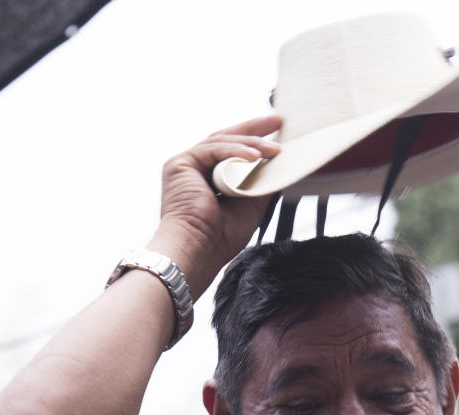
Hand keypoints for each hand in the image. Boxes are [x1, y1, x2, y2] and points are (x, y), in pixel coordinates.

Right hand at [151, 114, 282, 293]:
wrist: (199, 249)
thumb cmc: (221, 237)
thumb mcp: (250, 204)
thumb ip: (260, 182)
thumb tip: (280, 166)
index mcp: (207, 179)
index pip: (231, 152)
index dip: (254, 141)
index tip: (277, 135)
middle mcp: (193, 169)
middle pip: (226, 139)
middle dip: (254, 129)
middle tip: (278, 120)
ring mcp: (184, 165)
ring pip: (221, 142)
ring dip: (251, 144)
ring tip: (275, 150)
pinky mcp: (179, 164)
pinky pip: (212, 150)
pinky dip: (235, 152)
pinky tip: (255, 157)